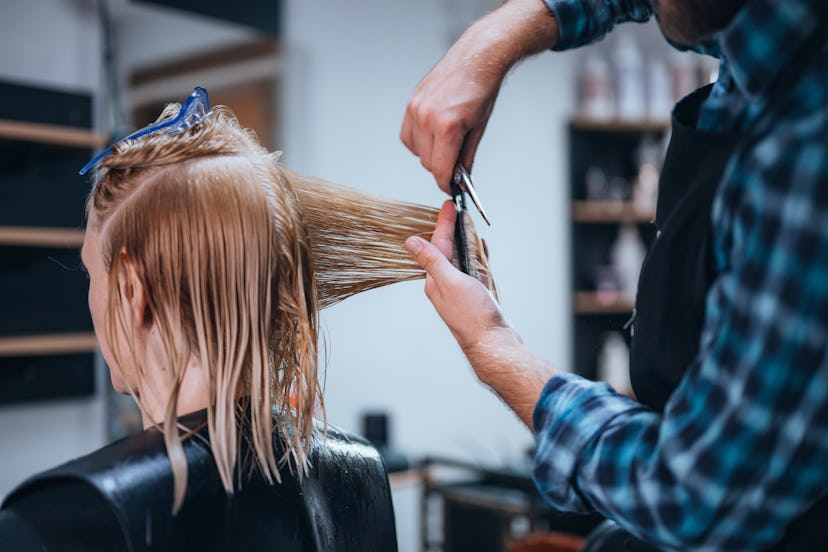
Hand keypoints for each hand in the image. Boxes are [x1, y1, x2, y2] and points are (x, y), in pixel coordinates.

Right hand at [400, 0, 558, 192]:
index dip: (446, 184)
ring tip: (448, 142)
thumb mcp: (479, 129)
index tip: (450, 188)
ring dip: (430, 154)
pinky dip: (419, 142)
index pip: (439, 170)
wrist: (476, 58)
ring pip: (417, 152)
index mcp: (447, 126)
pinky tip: (433, 134)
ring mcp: (416, 110)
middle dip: (441, 168)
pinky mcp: (411, 105)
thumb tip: (459, 179)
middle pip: (427, 163)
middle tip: (456, 165)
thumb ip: (466, 158)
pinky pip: (408, 137)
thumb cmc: (481, 89)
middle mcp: (427, 118)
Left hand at [405, 202, 519, 368]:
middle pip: (448, 249)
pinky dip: (478, 257)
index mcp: (435, 280)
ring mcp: (461, 290)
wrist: (493, 343)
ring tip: (468, 225)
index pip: (438, 244)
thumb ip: (433, 260)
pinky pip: (475, 270)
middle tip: (456, 210)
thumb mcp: (450, 282)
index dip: (443, 223)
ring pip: (462, 259)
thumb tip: (411, 242)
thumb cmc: (472, 316)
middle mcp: (446, 284)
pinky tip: (481, 251)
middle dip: (452, 229)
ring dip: (465, 241)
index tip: (448, 205)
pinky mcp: (476, 295)